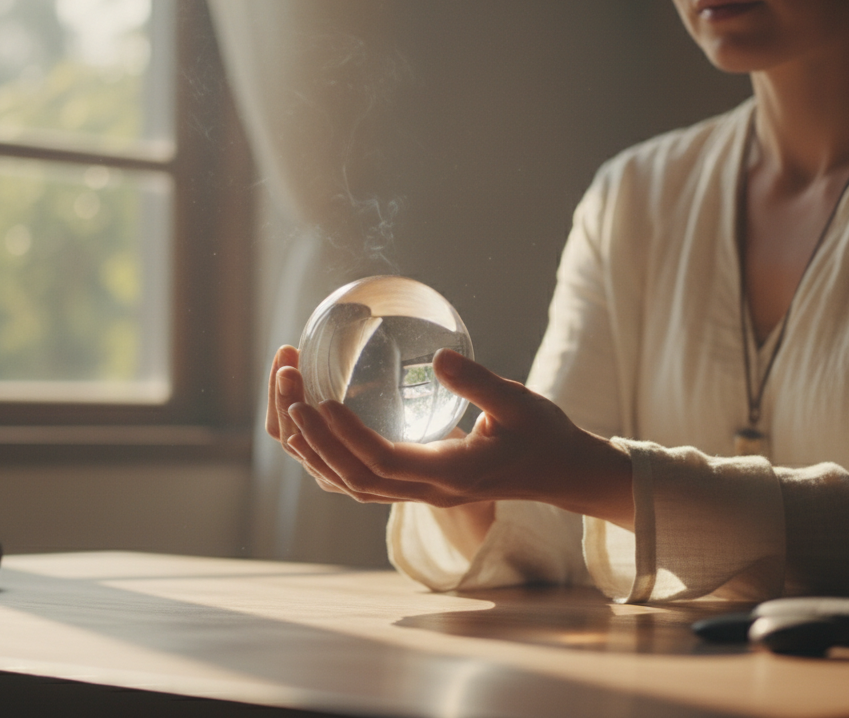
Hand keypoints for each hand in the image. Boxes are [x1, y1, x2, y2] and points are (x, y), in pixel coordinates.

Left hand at [274, 348, 633, 528]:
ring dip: (312, 448)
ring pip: (349, 484)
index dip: (346, 437)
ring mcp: (419, 493)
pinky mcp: (416, 485)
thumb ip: (479, 383)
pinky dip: (328, 456)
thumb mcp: (519, 403)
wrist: (560, 472)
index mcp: (450, 474)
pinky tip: (312, 423)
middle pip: (352, 478)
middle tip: (289, 389)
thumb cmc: (543, 435)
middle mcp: (426, 491)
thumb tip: (436, 356)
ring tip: (288, 399)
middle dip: (312, 438)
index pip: (384, 463)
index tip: (320, 401)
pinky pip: (360, 480)